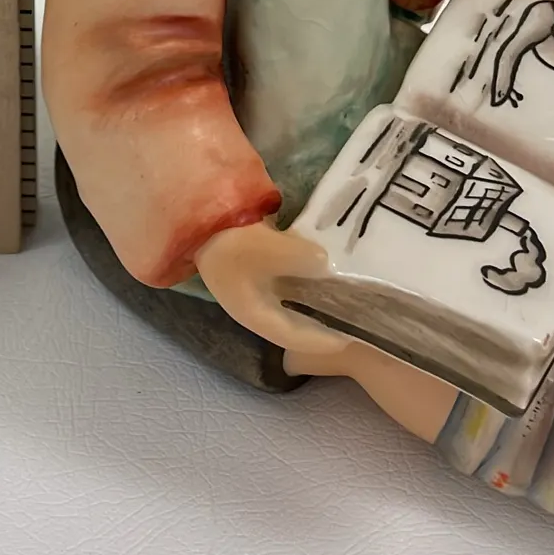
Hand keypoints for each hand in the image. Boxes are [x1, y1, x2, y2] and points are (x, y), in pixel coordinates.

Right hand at [194, 219, 353, 373]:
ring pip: (293, 303)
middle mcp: (255, 305)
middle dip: (322, 324)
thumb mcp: (266, 248)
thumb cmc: (228, 238)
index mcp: (253, 313)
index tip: (353, 339)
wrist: (199, 213)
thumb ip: (301, 259)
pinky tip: (327, 270)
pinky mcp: (257, 267)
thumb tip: (328, 266)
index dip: (324, 341)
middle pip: (295, 323)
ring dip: (316, 301)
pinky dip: (309, 281)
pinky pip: (291, 282)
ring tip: (347, 296)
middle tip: (355, 321)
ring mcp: (255, 287)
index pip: (295, 337)